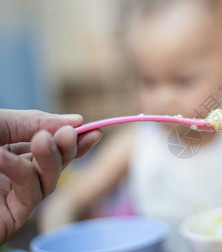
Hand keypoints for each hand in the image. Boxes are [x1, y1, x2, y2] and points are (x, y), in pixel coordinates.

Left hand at [0, 109, 101, 242]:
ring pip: (50, 180)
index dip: (76, 140)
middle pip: (58, 164)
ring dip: (51, 159)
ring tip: (43, 140)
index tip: (94, 130)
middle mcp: (15, 174)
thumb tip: (77, 121)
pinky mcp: (10, 217)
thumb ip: (33, 121)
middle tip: (71, 134)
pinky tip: (5, 158)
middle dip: (69, 148)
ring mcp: (13, 196)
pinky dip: (23, 174)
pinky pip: (31, 194)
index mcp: (11, 151)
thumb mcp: (0, 123)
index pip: (53, 147)